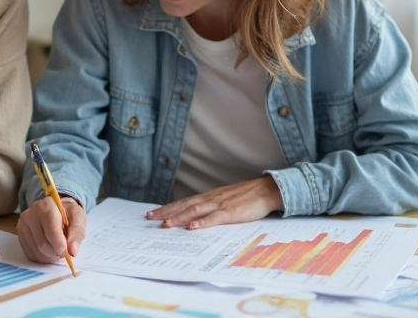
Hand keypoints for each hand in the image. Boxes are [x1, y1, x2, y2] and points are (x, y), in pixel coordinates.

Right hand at [17, 196, 85, 263]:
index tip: (67, 252)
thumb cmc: (67, 213)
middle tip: (65, 253)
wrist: (54, 209)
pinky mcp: (20, 236)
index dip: (59, 243)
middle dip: (55, 252)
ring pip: (36, 250)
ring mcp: (22, 225)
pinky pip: (30, 254)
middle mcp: (30, 214)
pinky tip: (49, 253)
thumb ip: (77, 232)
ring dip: (49, 257)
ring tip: (58, 251)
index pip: (50, 228)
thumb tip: (72, 250)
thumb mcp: (78, 217)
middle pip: (42, 242)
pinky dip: (42, 258)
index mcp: (46, 205)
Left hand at [147, 176, 283, 229]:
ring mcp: (220, 204)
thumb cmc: (246, 197)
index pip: (184, 202)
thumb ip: (211, 208)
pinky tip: (192, 227)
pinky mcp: (231, 212)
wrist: (266, 190)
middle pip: (184, 205)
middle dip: (166, 212)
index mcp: (209, 197)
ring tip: (166, 224)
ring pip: (195, 211)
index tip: (153, 213)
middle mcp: (211, 199)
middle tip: (150, 218)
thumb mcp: (225, 200)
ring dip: (179, 218)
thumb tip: (196, 217)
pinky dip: (202, 222)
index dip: (168, 208)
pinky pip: (214, 218)